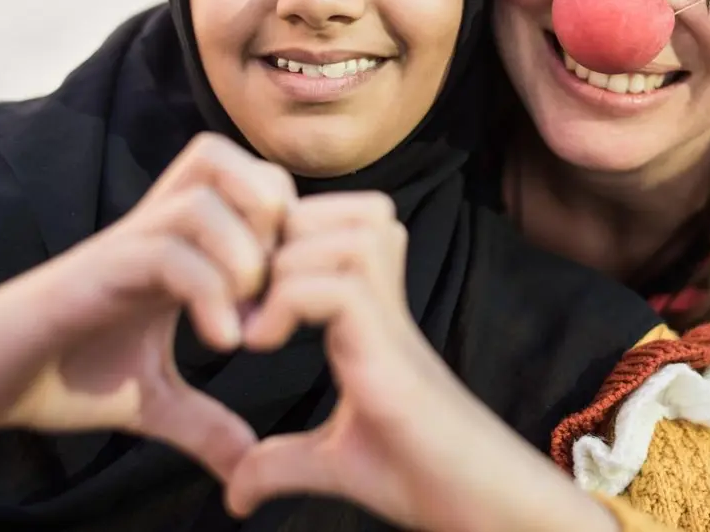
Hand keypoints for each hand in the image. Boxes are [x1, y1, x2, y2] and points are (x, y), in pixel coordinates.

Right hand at [0, 132, 293, 478]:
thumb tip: (250, 462)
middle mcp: (154, 231)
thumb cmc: (57, 373)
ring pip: (205, 197)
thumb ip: (203, 423)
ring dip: (245, 257)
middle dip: (277, 221)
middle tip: (275, 296)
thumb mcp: (148, 402)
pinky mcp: (91, 273)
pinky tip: (220, 341)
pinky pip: (166, 252)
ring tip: (250, 323)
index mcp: (178, 247)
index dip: (290, 223)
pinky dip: (209, 292)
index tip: (292, 297)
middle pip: (235, 163)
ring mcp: (121, 246)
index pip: (254, 182)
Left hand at [222, 193, 617, 531]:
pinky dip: (285, 303)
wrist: (476, 500)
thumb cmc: (420, 475)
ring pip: (341, 232)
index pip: (331, 224)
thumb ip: (281, 460)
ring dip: (281, 266)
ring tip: (251, 320)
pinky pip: (335, 283)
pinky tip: (261, 344)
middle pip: (337, 209)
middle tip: (239, 300)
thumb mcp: (332, 462)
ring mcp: (391, 316)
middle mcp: (385, 299)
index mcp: (371, 312)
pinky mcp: (390, 342)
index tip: (239, 301)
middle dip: (275, 238)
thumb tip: (233, 493)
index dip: (279, 242)